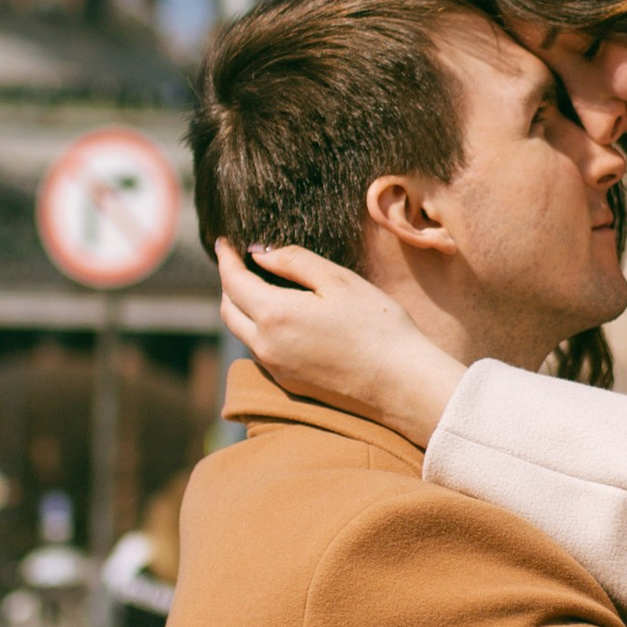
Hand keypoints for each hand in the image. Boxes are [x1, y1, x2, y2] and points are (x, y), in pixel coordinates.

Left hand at [216, 242, 460, 447]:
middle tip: (239, 262)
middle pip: (228, 311)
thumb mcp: (339, 281)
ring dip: (242, 308)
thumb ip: (294, 262)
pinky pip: (261, 350)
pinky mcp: (290, 383)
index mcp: (275, 316)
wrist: (401, 384)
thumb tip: (261, 254)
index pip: (233, 282)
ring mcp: (276, 369)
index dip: (226, 258)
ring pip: (242, 333)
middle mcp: (266, 347)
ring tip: (259, 285)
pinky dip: (259, 328)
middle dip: (228, 283)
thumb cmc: (377, 327)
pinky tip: (281, 317)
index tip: (225, 242)